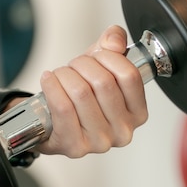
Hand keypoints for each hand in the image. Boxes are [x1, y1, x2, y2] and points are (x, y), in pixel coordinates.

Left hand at [34, 25, 147, 156]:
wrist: (54, 122)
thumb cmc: (82, 95)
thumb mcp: (102, 63)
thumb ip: (113, 42)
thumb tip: (114, 40)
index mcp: (138, 112)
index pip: (129, 75)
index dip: (109, 57)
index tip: (97, 55)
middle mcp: (123, 130)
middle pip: (103, 82)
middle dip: (82, 64)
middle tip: (74, 65)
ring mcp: (101, 142)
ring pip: (81, 92)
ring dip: (65, 75)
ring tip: (60, 75)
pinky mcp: (76, 146)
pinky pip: (63, 108)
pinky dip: (52, 87)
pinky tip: (48, 81)